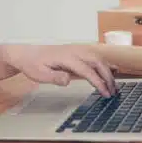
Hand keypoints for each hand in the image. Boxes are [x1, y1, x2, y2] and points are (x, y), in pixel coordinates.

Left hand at [2, 45, 117, 96]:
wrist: (27, 54)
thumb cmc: (33, 65)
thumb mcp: (39, 75)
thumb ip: (54, 77)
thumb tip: (68, 79)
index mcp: (66, 57)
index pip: (87, 69)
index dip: (98, 82)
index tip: (105, 93)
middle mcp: (74, 51)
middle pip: (97, 62)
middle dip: (107, 77)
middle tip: (113, 92)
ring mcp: (76, 49)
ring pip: (98, 58)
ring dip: (108, 71)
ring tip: (114, 86)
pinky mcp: (77, 51)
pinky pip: (94, 56)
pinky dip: (104, 64)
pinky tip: (113, 71)